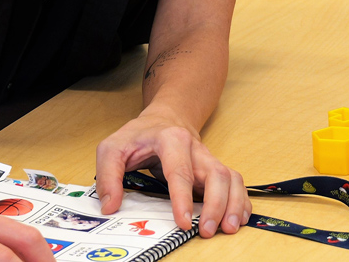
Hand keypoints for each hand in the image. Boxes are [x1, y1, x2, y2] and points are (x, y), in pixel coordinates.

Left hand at [95, 109, 250, 237]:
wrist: (163, 118)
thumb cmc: (138, 135)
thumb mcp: (112, 148)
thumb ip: (108, 175)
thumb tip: (110, 205)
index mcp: (170, 139)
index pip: (180, 170)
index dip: (182, 197)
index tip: (183, 222)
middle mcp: (195, 148)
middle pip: (216, 174)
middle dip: (215, 205)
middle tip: (206, 231)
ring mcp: (208, 158)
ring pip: (231, 178)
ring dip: (233, 204)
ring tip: (227, 228)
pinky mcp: (215, 168)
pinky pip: (235, 182)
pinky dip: (240, 201)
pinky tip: (237, 218)